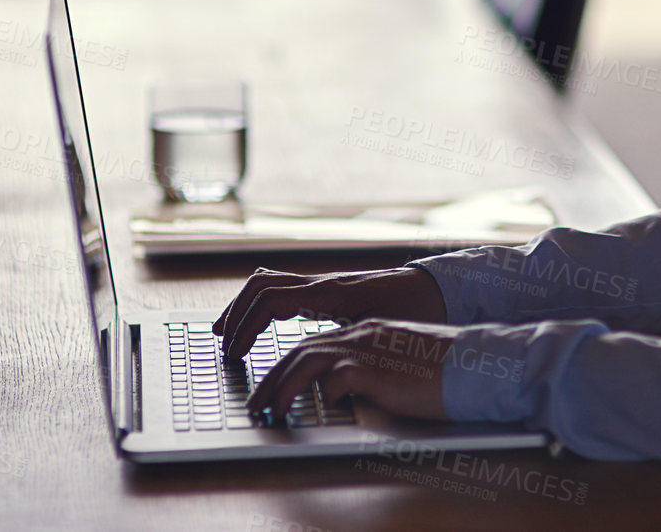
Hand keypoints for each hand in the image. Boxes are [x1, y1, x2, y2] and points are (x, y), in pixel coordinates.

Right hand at [212, 265, 446, 360]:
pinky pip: (285, 288)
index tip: (234, 354)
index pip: (270, 300)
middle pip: (261, 286)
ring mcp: (325, 283)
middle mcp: (322, 283)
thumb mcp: (381, 333)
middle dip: (236, 314)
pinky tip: (261, 323)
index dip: (245, 327)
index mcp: (329, 293)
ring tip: (228, 331)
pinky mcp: (330, 289)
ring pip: (270, 282)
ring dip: (245, 306)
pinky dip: (263, 304)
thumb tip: (322, 377)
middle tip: (223, 344)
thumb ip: (348, 350)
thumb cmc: (414, 310)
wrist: (438, 289)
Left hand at [246, 319, 458, 422]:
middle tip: (257, 403)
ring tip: (270, 411)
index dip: (287, 366)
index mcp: (367, 331)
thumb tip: (343, 388)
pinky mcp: (377, 370)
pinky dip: (320, 394)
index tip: (271, 388)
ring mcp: (368, 350)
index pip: (313, 343)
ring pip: (308, 360)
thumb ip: (370, 368)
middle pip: (301, 350)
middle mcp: (362, 335)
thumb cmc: (442, 371)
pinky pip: (335, 380)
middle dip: (272, 378)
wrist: (474, 366)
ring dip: (283, 387)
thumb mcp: (399, 363)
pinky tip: (317, 408)